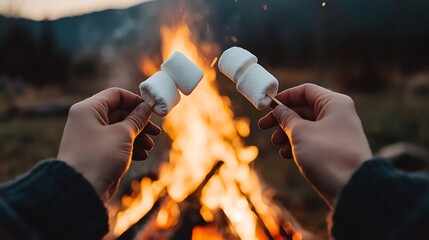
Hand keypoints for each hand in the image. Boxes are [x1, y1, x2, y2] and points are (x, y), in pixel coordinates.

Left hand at [57, 88, 160, 200]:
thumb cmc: (100, 157)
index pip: (116, 95)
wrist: (81, 190)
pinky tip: (142, 155)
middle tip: (156, 132)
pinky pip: (116, 143)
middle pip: (120, 113)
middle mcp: (87, 120)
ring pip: (120, 129)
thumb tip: (146, 107)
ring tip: (149, 146)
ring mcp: (92, 137)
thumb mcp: (122, 134)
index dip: (136, 101)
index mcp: (88, 109)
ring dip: (137, 136)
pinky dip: (130, 147)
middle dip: (139, 123)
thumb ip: (136, 119)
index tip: (152, 110)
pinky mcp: (97, 152)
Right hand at [258, 84, 371, 205]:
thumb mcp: (300, 132)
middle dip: (283, 118)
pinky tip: (286, 154)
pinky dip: (298, 144)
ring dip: (288, 133)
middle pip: (304, 109)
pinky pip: (313, 140)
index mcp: (334, 103)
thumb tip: (279, 110)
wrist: (351, 188)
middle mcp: (338, 114)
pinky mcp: (335, 149)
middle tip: (263, 126)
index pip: (305, 91)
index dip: (284, 97)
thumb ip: (287, 118)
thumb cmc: (326, 155)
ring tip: (276, 143)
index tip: (267, 106)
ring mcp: (337, 132)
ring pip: (307, 126)